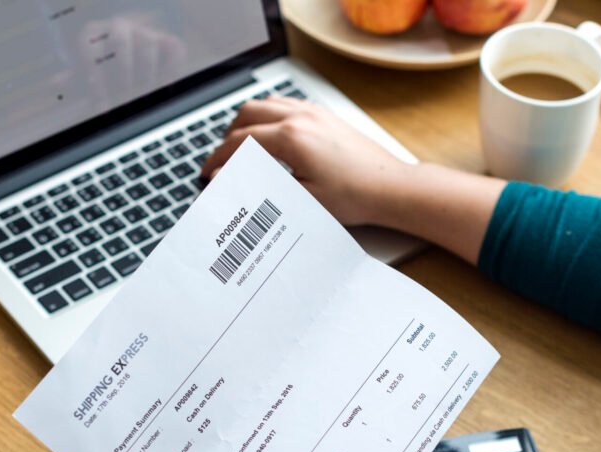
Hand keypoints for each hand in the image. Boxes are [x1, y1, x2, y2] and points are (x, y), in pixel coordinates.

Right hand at [200, 97, 410, 226]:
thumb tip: (229, 179)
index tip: (209, 173)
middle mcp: (301, 117)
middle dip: (228, 137)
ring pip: (265, 104)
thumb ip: (260, 186)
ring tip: (240, 147)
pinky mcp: (325, 114)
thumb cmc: (355, 196)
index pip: (240, 142)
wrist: (391, 187)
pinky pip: (286, 104)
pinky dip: (268, 115)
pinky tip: (269, 135)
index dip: (219, 159)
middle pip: (247, 114)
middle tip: (222, 161)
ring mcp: (314, 112)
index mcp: (292, 137)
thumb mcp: (302, 199)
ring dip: (247, 122)